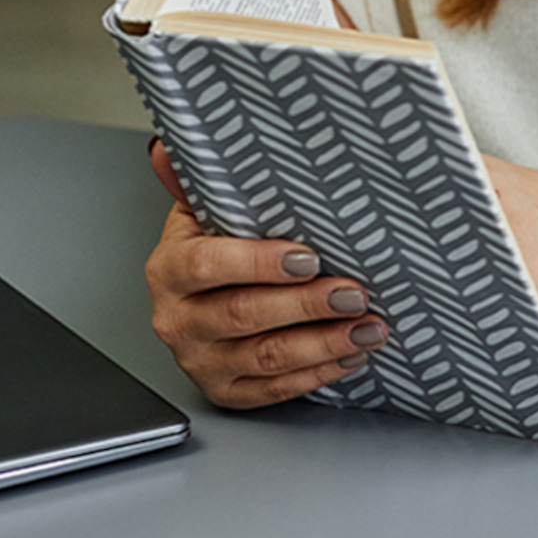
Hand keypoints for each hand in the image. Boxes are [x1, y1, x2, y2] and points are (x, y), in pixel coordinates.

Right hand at [143, 140, 389, 407]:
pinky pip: (274, 390)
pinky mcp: (226, 391)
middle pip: (243, 314)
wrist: (200, 302)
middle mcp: (179, 320)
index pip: (208, 266)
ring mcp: (201, 360)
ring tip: (368, 326)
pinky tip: (350, 354)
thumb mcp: (205, 210)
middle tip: (354, 293)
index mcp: (170, 270)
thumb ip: (201, 180)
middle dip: (306, 305)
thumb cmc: (215, 249)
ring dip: (324, 343)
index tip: (309, 258)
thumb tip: (170, 146)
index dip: (259, 263)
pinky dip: (317, 374)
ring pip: (266, 357)